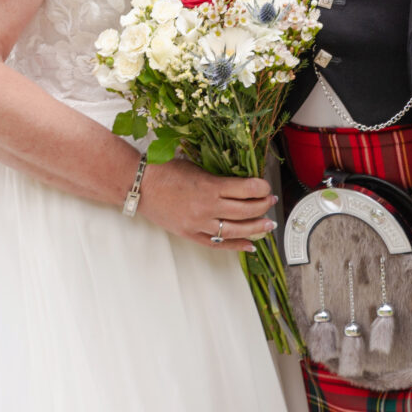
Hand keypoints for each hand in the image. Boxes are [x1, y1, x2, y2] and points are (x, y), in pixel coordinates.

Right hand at [135, 158, 273, 252]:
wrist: (139, 185)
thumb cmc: (165, 171)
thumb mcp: (196, 166)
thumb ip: (217, 177)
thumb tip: (240, 183)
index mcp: (210, 186)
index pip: (246, 189)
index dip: (261, 188)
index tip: (266, 186)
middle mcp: (207, 207)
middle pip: (245, 211)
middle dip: (263, 206)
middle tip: (271, 201)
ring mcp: (199, 224)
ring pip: (236, 230)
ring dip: (256, 228)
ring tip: (268, 225)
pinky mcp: (191, 234)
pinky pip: (218, 244)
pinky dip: (236, 245)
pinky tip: (250, 245)